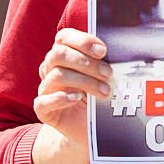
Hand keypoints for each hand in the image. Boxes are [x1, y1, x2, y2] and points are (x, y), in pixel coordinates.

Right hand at [33, 28, 112, 148]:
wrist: (90, 126)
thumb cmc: (98, 95)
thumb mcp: (103, 76)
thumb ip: (105, 62)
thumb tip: (121, 51)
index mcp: (64, 54)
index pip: (64, 37)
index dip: (82, 41)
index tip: (103, 51)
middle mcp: (50, 68)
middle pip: (59, 54)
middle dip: (86, 62)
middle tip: (108, 73)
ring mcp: (45, 88)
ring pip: (56, 75)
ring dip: (84, 81)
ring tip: (104, 91)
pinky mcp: (43, 110)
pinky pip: (42, 101)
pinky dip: (61, 98)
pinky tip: (77, 98)